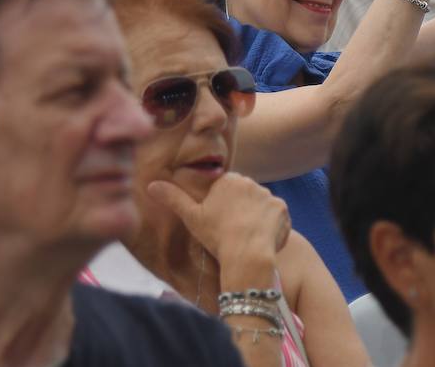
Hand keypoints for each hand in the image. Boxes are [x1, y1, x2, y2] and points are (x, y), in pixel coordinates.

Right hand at [148, 173, 289, 265]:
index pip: (226, 192)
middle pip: (244, 198)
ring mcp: (269, 195)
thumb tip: (151, 185)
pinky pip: (276, 218)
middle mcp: (251, 182)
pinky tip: (262, 241)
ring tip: (247, 239)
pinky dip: (271, 228)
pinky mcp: (283, 209)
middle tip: (232, 233)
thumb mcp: (191, 217)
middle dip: (240, 212)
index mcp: (229, 180)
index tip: (219, 225)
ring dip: (256, 220)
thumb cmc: (217, 235)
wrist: (246, 253)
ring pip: (260, 208)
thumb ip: (173, 198)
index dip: (222, 209)